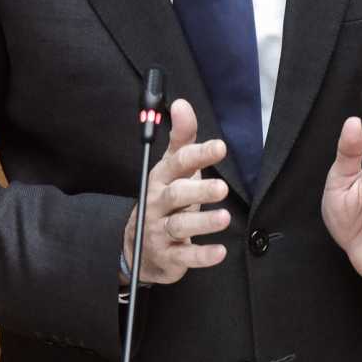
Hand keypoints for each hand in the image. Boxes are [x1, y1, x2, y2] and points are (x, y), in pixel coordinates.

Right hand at [122, 98, 230, 284]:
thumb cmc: (165, 201)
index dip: (198, 154)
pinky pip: (184, 257)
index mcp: (160, 179)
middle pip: (176, 195)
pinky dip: (202, 256)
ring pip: (180, 226)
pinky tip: (220, 252)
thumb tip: (182, 104)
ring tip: (224, 218)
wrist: (137, 246)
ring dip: (202, 222)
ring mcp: (160, 231)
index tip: (220, 147)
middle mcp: (158, 203)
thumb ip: (182, 139)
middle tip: (222, 188)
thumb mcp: (171, 169)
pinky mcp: (167, 256)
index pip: (177, 163)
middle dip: (198, 190)